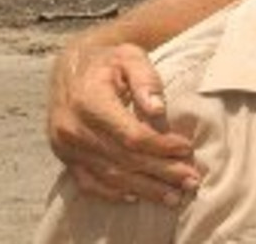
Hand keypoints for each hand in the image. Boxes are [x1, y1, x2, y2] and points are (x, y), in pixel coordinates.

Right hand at [48, 42, 200, 206]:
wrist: (71, 67)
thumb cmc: (108, 61)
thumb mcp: (130, 57)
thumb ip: (145, 79)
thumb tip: (157, 109)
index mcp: (89, 102)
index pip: (130, 135)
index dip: (161, 145)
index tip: (187, 148)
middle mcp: (72, 128)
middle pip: (123, 159)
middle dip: (161, 172)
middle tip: (191, 181)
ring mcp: (65, 147)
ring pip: (109, 176)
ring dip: (144, 188)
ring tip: (174, 196)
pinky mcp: (64, 157)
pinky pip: (87, 183)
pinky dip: (112, 193)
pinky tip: (137, 197)